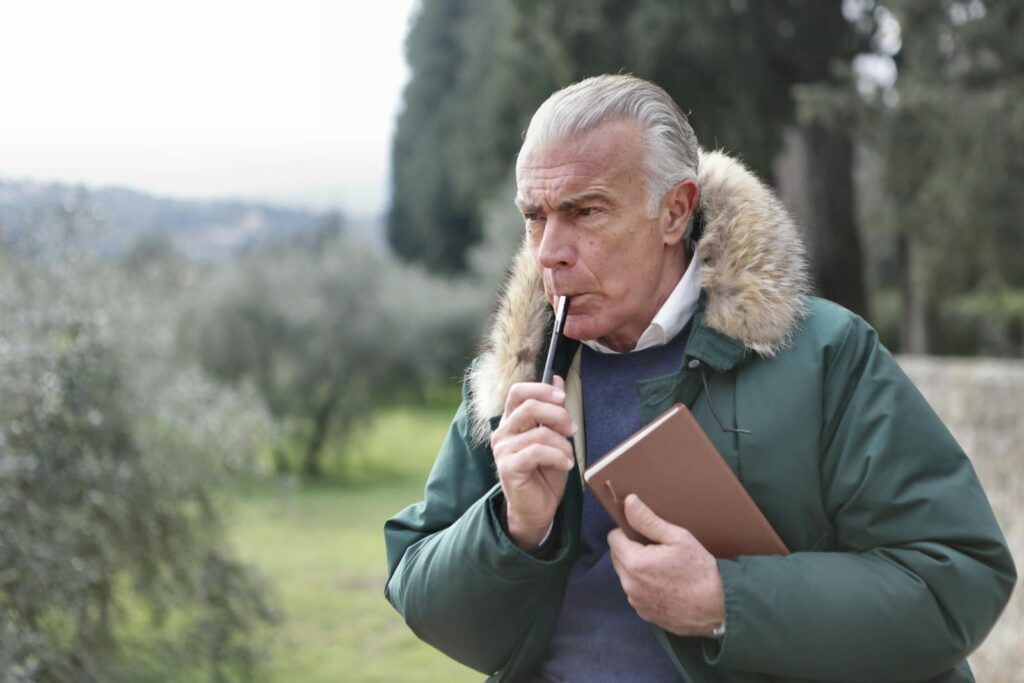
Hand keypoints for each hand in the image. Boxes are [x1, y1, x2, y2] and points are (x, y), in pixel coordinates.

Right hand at [490, 376, 576, 548]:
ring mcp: (503, 450)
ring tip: (568, 456)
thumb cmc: (545, 472)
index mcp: (512, 421)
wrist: (537, 509)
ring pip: (539, 432)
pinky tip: (565, 464)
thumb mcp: (554, 437)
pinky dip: (557, 456)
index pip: (518, 392)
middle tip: (573, 428)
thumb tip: (556, 378)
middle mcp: (503, 432)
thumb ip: (553, 409)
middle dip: (558, 415)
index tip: (562, 397)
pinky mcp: (508, 467)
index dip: (541, 389)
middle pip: (529, 407)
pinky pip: (537, 452)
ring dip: (562, 444)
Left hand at [608, 494, 724, 636]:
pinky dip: (645, 586)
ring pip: (626, 575)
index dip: (629, 532)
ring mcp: (635, 601)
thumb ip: (648, 520)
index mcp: (634, 562)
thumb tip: (629, 502)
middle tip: (658, 550)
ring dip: (638, 569)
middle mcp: (629, 584)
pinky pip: (636, 592)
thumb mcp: (678, 538)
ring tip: (664, 569)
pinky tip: (666, 585)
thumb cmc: (700, 572)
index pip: (614, 538)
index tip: (646, 535)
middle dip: (632, 550)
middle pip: (617, 557)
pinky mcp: (643, 613)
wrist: (716, 610)